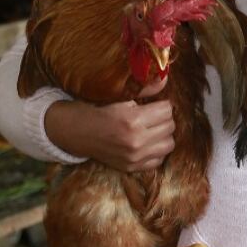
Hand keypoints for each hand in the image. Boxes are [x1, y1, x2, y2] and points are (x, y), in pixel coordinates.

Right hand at [44, 97, 174, 171]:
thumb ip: (145, 90)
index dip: (162, 104)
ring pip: (169, 144)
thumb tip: (164, 79)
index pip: (167, 110)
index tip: (155, 104)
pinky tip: (147, 143)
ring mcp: (134, 157)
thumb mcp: (119, 96)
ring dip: (163, 135)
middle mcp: (136, 141)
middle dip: (164, 118)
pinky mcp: (132, 168)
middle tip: (154, 115)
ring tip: (153, 129)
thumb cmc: (97, 110)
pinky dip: (156, 151)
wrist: (76, 132)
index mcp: (132, 120)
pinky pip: (158, 160)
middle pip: (170, 127)